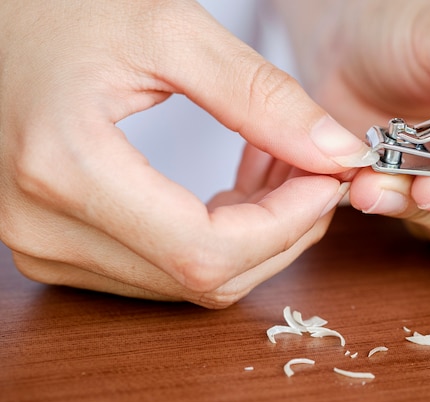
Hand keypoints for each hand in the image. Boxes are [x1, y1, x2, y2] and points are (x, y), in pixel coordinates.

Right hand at [0, 0, 374, 306]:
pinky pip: (164, 270)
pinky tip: (236, 200)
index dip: (285, 226)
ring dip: (253, 240)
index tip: (324, 180)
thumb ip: (259, 96)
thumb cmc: (64, 11)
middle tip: (313, 176)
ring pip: (189, 282)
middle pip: (204, 277)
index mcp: (65, 168)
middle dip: (280, 234)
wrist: (1, 28)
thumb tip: (332, 151)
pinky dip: (217, 242)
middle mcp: (47, 228)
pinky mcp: (61, 248)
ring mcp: (49, 247)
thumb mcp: (170, 32)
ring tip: (278, 179)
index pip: (206, 250)